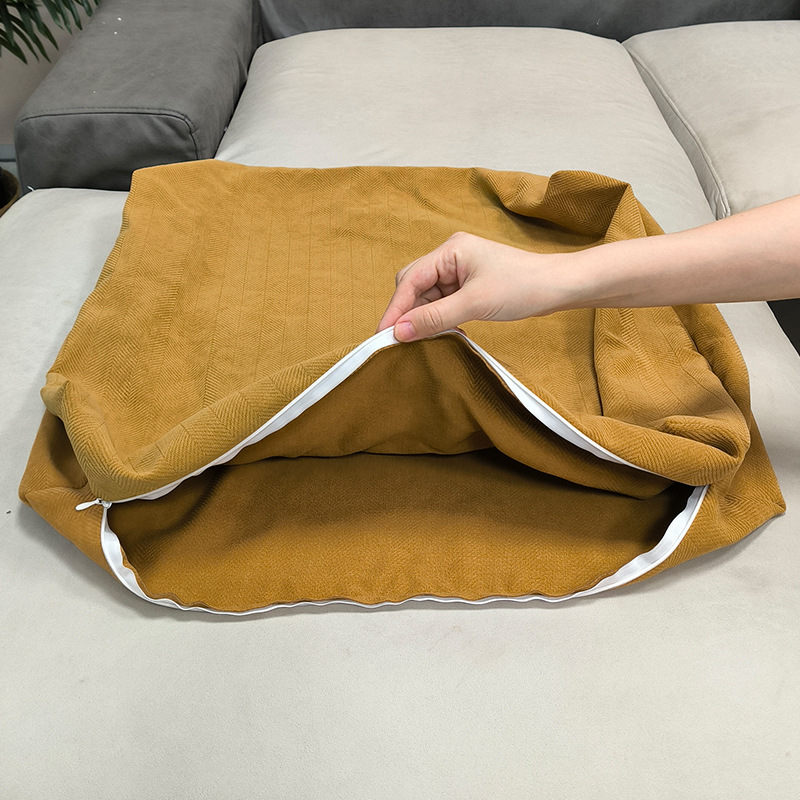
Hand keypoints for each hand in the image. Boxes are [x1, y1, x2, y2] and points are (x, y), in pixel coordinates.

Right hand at [376, 231, 565, 341]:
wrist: (559, 287)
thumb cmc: (523, 286)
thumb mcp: (474, 304)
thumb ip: (435, 318)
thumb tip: (400, 332)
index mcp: (450, 251)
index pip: (410, 280)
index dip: (395, 308)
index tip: (384, 334)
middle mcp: (451, 257)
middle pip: (414, 287)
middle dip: (408, 313)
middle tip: (401, 341)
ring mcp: (460, 272)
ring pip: (428, 298)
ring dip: (426, 319)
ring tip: (426, 341)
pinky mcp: (469, 286)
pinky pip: (443, 304)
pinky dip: (441, 320)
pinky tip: (447, 333)